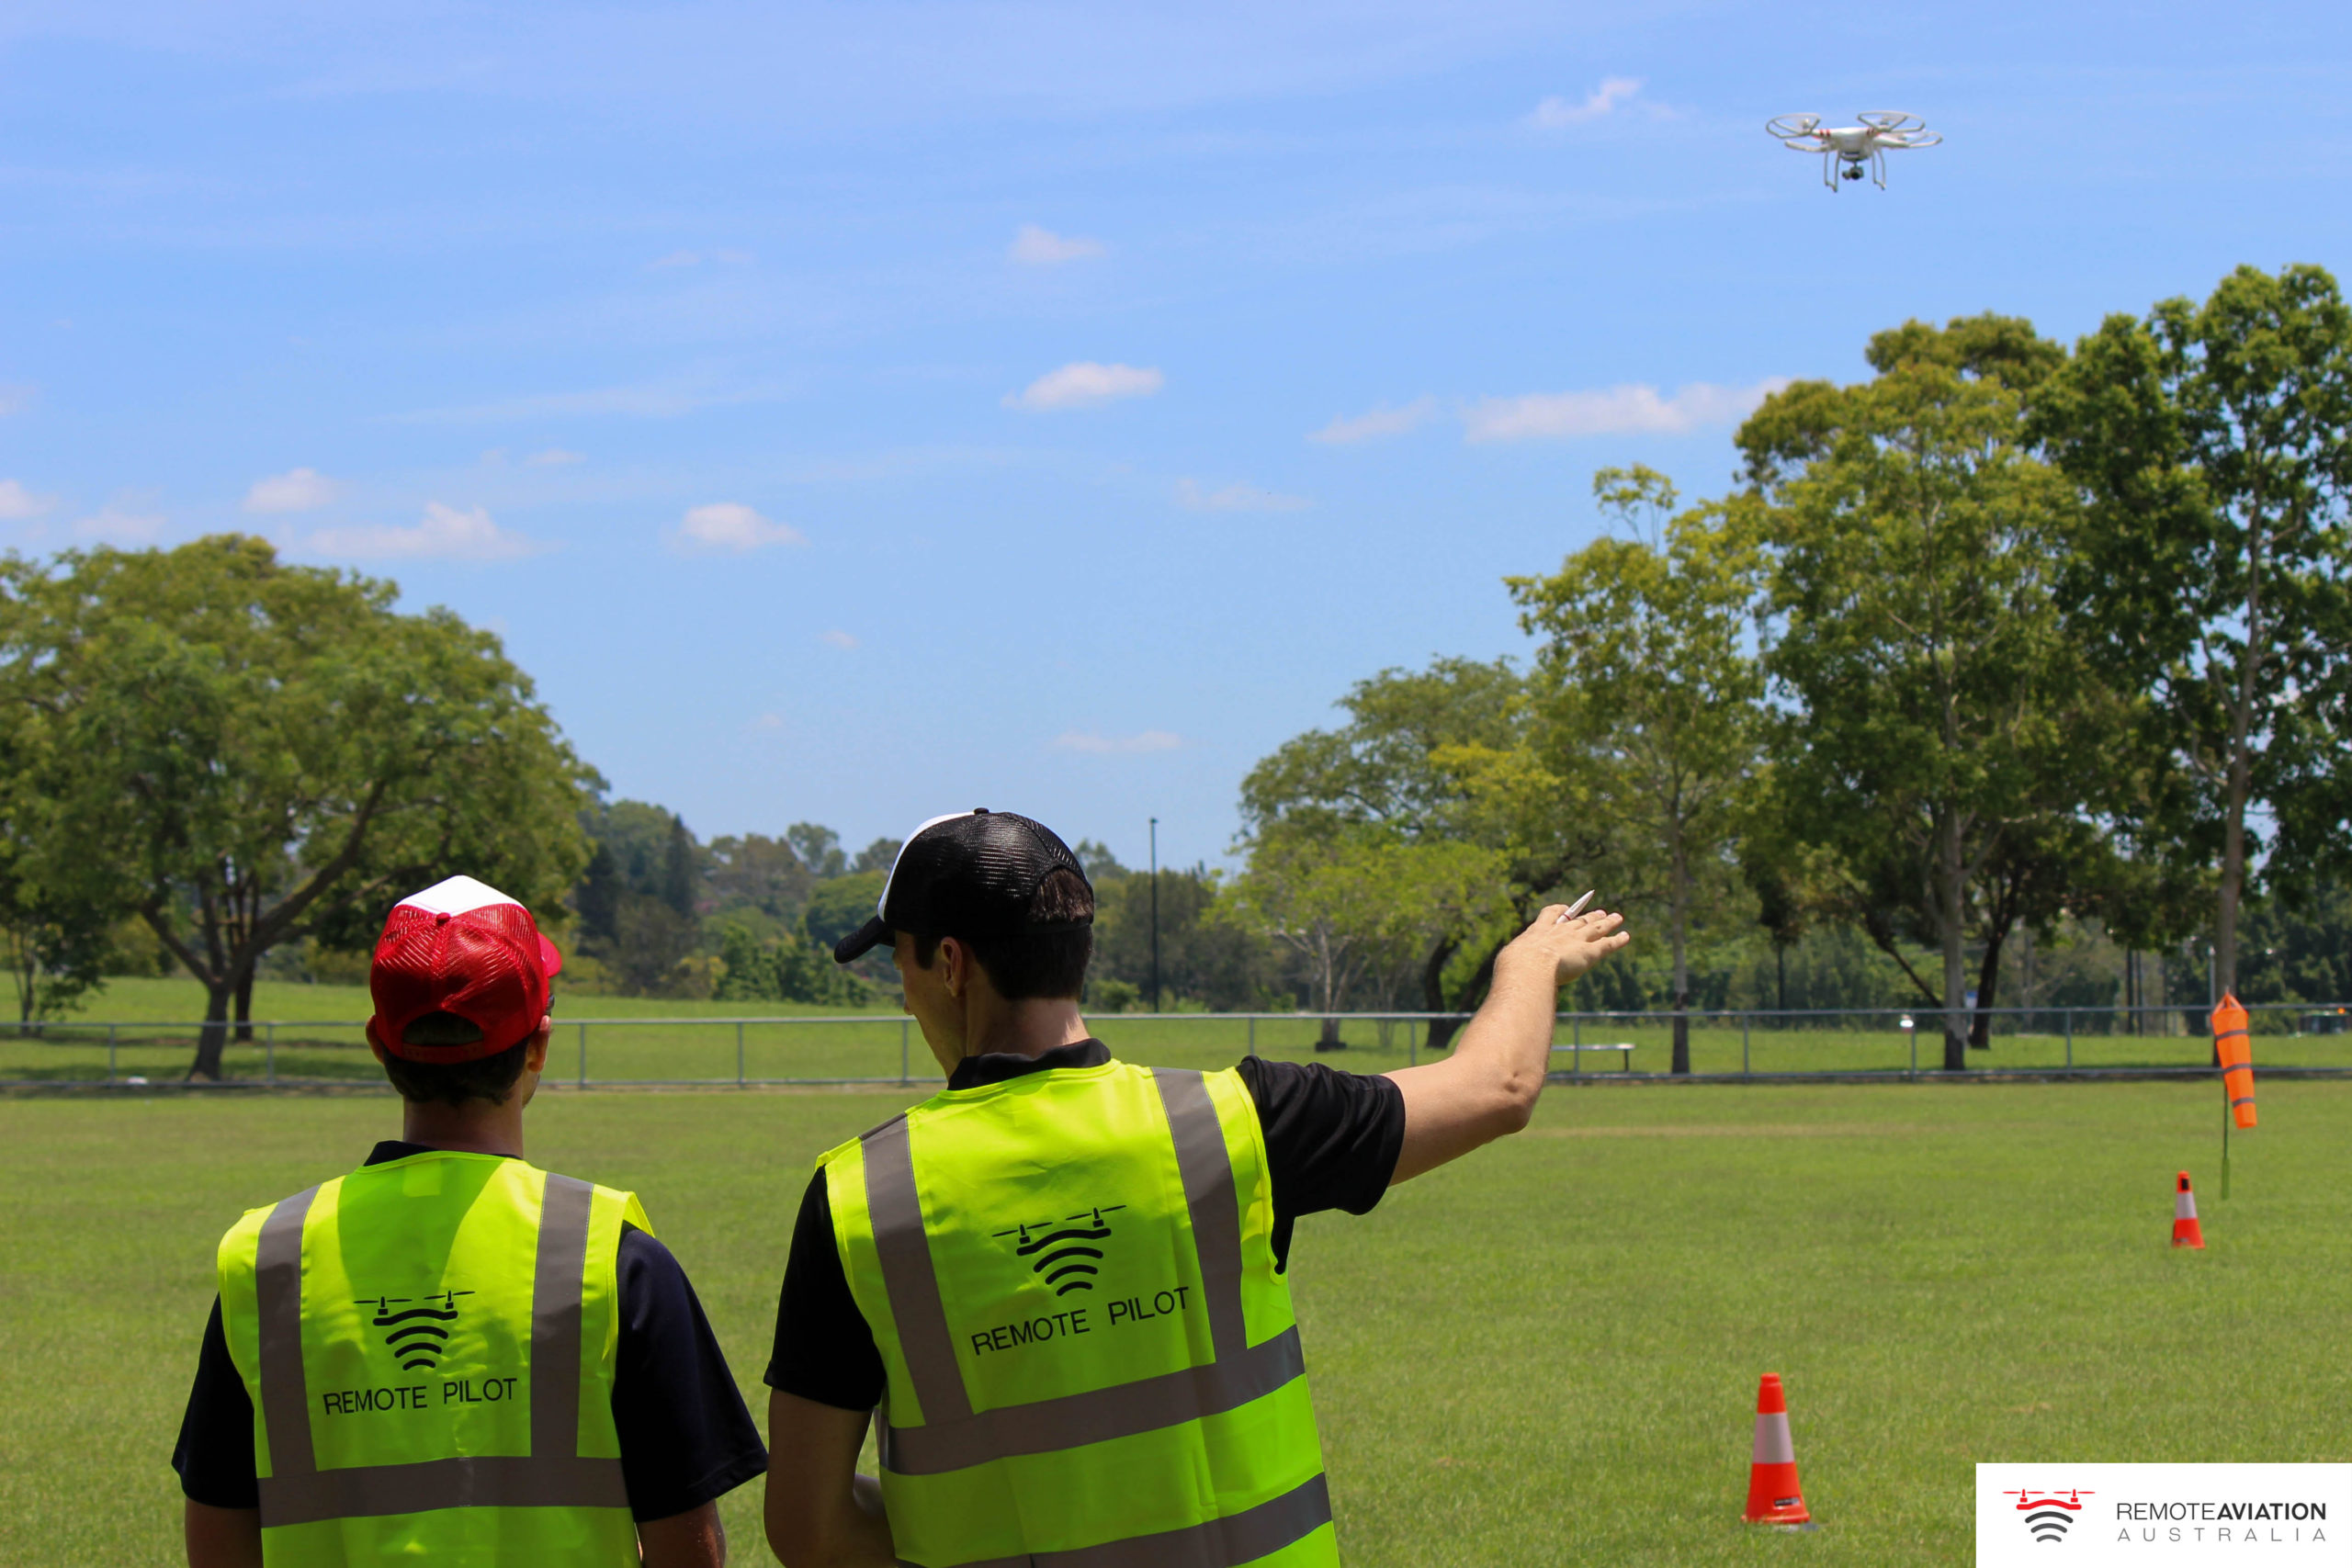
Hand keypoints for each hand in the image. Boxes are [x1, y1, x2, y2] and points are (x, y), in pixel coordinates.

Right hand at [1499, 903, 1629, 988]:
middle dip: (1590, 916)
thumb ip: (1517, 963)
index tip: (1566, 908)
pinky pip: (1607, 945)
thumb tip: (1511, 974)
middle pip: (1579, 920)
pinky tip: (1626, 936)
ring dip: (1608, 923)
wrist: (1530, 967)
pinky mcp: (1590, 952)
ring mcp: (1577, 940)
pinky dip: (1617, 940)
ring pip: (1596, 928)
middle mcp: (1560, 931)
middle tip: (1600, 912)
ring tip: (1617, 917)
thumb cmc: (1514, 966)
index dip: (1560, 911)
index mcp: (1539, 931)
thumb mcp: (1511, 961)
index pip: (1551, 914)